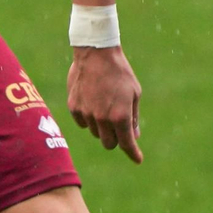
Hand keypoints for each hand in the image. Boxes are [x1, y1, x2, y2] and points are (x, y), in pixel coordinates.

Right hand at [67, 45, 143, 162]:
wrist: (96, 53)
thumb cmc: (120, 72)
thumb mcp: (134, 93)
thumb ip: (133, 117)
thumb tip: (134, 136)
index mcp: (120, 116)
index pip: (126, 144)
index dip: (133, 153)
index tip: (138, 159)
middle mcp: (102, 118)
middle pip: (108, 143)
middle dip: (115, 139)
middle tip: (118, 127)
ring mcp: (87, 113)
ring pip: (95, 132)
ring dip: (101, 126)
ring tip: (105, 105)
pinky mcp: (74, 107)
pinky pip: (83, 122)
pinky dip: (89, 118)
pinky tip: (92, 101)